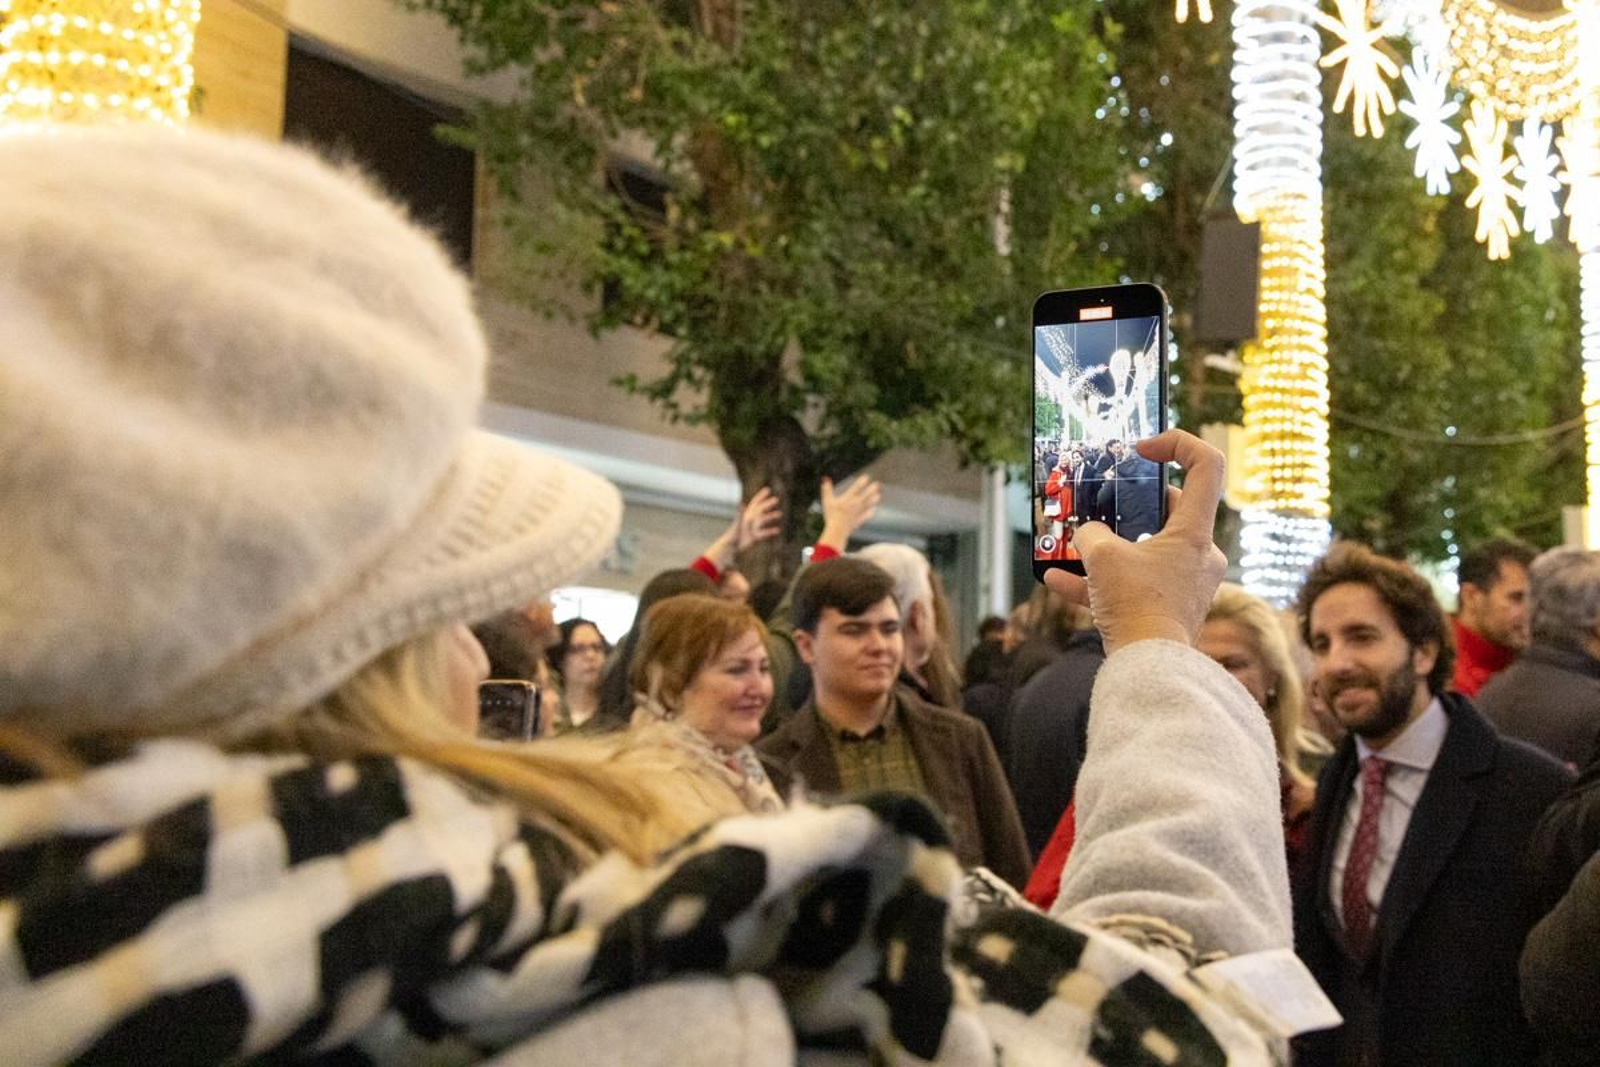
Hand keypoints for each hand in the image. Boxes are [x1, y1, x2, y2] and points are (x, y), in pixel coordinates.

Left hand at [734, 486, 782, 550]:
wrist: (731, 547)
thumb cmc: (732, 535)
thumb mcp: (737, 524)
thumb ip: (740, 514)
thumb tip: (741, 503)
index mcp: (746, 515)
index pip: (755, 503)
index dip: (761, 496)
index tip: (768, 490)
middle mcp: (750, 520)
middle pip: (761, 510)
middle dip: (768, 504)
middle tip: (776, 500)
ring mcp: (753, 528)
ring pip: (764, 520)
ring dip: (771, 516)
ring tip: (779, 514)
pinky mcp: (755, 537)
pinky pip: (764, 533)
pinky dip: (771, 531)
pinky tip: (778, 530)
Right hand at [818, 473, 881, 550]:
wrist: (837, 530)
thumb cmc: (831, 515)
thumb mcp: (827, 501)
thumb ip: (827, 489)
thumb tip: (825, 478)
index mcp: (847, 498)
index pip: (856, 488)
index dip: (862, 482)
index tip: (867, 477)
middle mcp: (855, 504)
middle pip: (865, 495)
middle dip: (871, 489)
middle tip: (877, 484)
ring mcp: (858, 512)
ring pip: (868, 504)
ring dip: (873, 500)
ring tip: (878, 495)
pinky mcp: (859, 520)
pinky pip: (866, 515)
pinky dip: (870, 512)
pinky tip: (873, 510)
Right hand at [1043, 429, 1226, 654]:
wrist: (1149, 668)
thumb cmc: (1136, 605)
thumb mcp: (1102, 556)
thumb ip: (1091, 534)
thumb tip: (1087, 535)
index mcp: (1194, 532)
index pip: (1206, 467)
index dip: (1177, 445)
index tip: (1142, 449)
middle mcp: (1199, 555)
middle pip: (1170, 510)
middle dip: (1130, 506)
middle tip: (1101, 502)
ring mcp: (1186, 583)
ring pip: (1146, 550)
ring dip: (1108, 547)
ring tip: (1073, 545)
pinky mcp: (1169, 608)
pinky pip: (1133, 585)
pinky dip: (1101, 582)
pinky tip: (1057, 582)